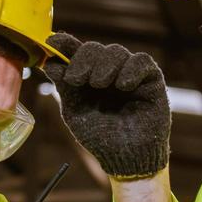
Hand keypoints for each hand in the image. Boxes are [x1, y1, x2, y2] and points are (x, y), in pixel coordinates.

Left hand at [43, 33, 170, 179]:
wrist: (126, 158)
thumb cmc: (100, 137)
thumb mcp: (76, 111)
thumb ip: (64, 87)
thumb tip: (49, 63)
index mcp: (87, 77)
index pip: (75, 53)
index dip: (64, 44)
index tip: (51, 43)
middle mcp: (107, 72)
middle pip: (94, 48)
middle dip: (83, 60)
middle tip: (77, 79)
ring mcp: (129, 74)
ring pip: (116, 51)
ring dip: (105, 65)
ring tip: (100, 84)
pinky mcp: (151, 79)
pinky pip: (142, 61)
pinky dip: (131, 69)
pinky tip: (124, 85)